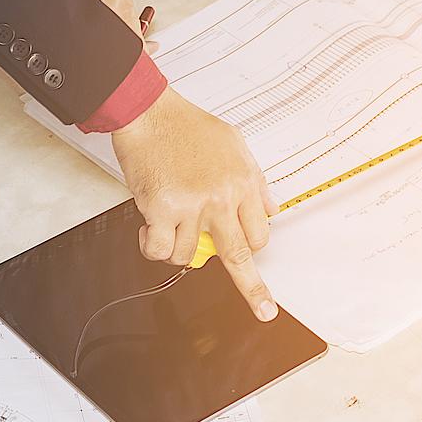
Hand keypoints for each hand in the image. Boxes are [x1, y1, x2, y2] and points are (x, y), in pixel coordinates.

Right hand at [111, 89, 279, 319]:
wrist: (149, 112)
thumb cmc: (186, 126)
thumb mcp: (235, 144)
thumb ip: (255, 180)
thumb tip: (272, 210)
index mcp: (242, 182)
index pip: (259, 231)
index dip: (253, 248)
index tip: (256, 262)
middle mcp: (221, 197)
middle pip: (239, 255)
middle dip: (253, 289)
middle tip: (263, 309)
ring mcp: (192, 205)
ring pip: (189, 255)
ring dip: (177, 248)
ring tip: (168, 225)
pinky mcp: (161, 210)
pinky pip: (161, 249)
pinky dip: (153, 247)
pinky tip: (149, 232)